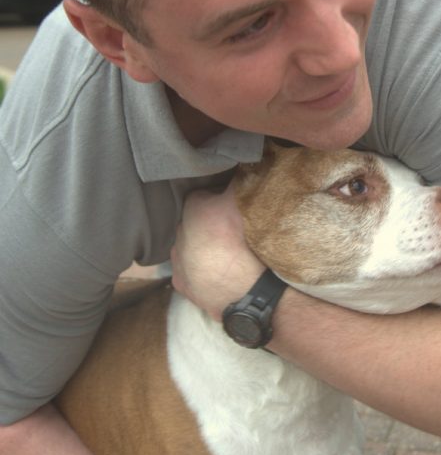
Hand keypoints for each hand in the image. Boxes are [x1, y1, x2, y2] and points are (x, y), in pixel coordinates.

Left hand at [171, 184, 263, 319]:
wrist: (249, 291)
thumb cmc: (248, 242)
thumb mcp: (249, 202)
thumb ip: (241, 181)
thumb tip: (243, 162)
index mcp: (194, 207)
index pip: (203, 196)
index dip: (217, 200)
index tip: (231, 207)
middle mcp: (179, 231)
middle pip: (194, 222)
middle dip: (207, 224)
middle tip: (230, 232)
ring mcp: (177, 260)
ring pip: (189, 247)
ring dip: (202, 249)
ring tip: (226, 256)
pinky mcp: (181, 285)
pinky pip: (189, 272)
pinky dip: (200, 272)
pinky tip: (217, 275)